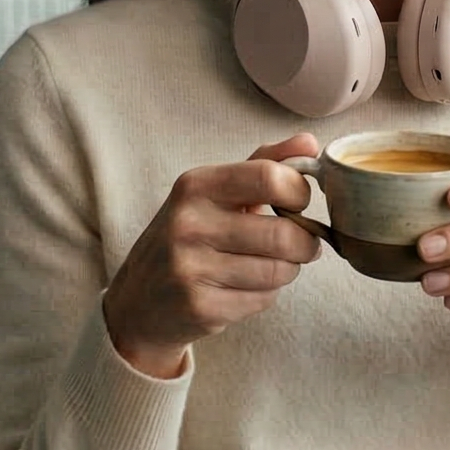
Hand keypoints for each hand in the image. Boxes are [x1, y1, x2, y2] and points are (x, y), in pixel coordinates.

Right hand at [101, 133, 325, 377]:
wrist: (140, 298)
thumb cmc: (189, 237)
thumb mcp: (216, 192)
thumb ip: (264, 163)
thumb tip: (310, 143)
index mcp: (195, 185)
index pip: (269, 177)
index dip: (299, 193)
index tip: (298, 203)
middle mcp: (188, 223)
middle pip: (283, 234)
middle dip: (304, 243)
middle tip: (300, 244)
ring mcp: (190, 267)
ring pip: (278, 271)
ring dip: (287, 270)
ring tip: (269, 265)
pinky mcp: (200, 306)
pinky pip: (263, 299)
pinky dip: (265, 295)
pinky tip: (244, 288)